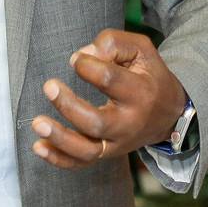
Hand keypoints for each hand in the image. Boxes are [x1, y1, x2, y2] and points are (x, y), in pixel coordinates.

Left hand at [30, 29, 187, 170]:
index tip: (77, 60)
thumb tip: (82, 56)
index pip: (109, 80)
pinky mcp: (107, 153)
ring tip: (38, 123)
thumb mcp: (141, 49)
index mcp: (140, 92)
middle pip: (96, 122)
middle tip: (49, 86)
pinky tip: (39, 147)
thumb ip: (113, 43)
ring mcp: (117, 142)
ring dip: (60, 139)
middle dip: (68, 106)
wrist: (169, 112)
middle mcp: (129, 122)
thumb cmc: (148, 75)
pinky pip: (82, 163)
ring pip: (88, 150)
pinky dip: (59, 159)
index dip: (86, 65)